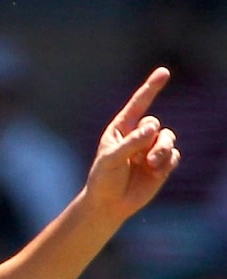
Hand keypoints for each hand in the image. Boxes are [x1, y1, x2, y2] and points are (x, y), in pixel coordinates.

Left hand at [85, 67, 179, 220]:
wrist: (109, 205)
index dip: (151, 88)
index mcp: (122, 129)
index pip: (138, 104)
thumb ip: (131, 143)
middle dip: (151, 138)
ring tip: (151, 163)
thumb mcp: (111, 160)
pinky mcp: (161, 165)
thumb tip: (153, 128)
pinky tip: (156, 173)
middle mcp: (138, 136)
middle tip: (141, 156)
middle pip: (155, 124)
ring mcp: (150, 150)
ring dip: (162, 150)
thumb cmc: (103, 180)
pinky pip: (174, 156)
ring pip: (168, 138)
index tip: (164, 72)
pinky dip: (167, 162)